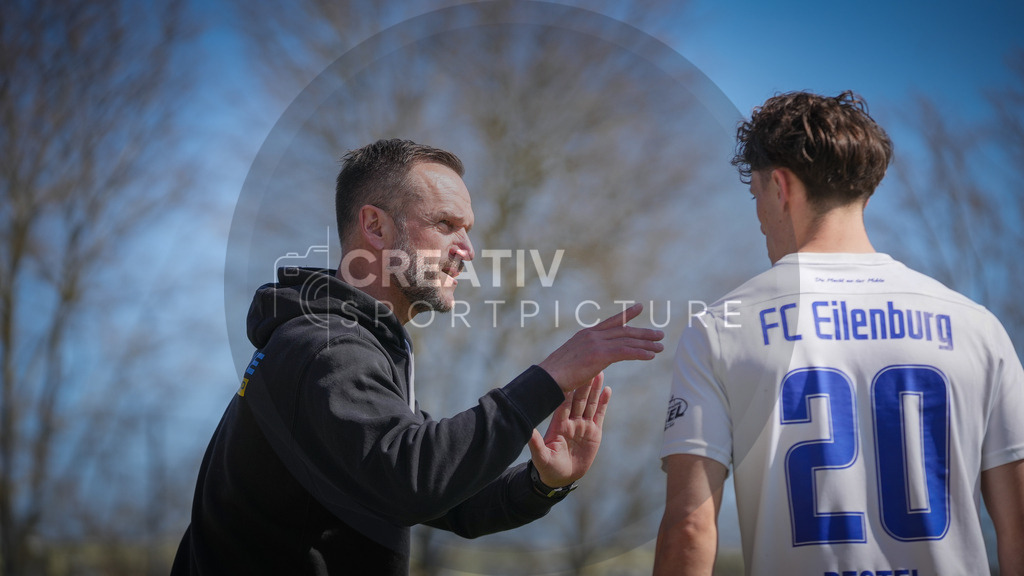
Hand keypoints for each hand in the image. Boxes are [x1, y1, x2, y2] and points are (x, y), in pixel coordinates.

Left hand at [528, 373, 610, 486]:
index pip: (564, 403)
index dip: (568, 389)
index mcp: (558, 424)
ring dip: (595, 389)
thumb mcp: (541, 456)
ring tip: (600, 373)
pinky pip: (599, 415)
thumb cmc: (548, 467)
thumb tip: (526, 429)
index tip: (571, 374)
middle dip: (584, 384)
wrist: (561, 477)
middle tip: (589, 367)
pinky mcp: (594, 432)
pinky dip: (604, 403)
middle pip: (579, 400)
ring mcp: (583, 426)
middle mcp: (571, 421)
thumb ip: (535, 443)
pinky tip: (607, 390)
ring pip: (590, 404)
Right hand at [538, 302, 663, 394]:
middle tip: (660, 334)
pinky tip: (651, 356)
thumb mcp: (574, 359)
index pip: (611, 322)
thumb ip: (587, 356)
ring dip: (646, 343)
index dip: (627, 315)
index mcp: (587, 334)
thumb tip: (595, 362)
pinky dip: (640, 353)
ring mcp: (596, 343)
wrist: (548, 377)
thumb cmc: (557, 374)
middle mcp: (593, 335)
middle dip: (643, 332)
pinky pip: (625, 352)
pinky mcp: (600, 354)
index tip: (640, 308)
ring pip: (627, 340)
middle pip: (624, 330)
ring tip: (661, 346)